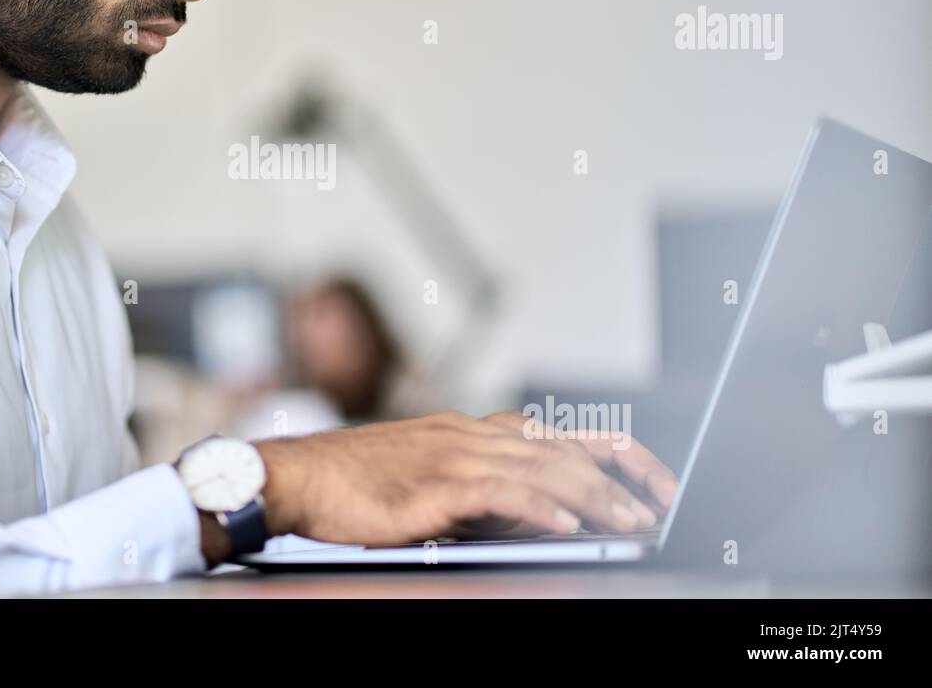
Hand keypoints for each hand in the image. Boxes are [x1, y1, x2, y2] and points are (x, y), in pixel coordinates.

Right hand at [254, 410, 677, 546]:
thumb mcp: (421, 475)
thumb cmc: (350, 482)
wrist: (294, 477)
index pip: (553, 432)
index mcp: (465, 430)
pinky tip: (567, 524)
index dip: (607, 451)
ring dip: (593, 495)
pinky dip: (540, 506)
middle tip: (659, 504)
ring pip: (540, 466)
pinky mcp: (433, 486)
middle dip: (618, 475)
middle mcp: (466, 434)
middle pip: (560, 446)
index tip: (647, 476)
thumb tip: (534, 515)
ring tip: (630, 521)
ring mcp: (450, 456)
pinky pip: (500, 492)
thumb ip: (475, 487)